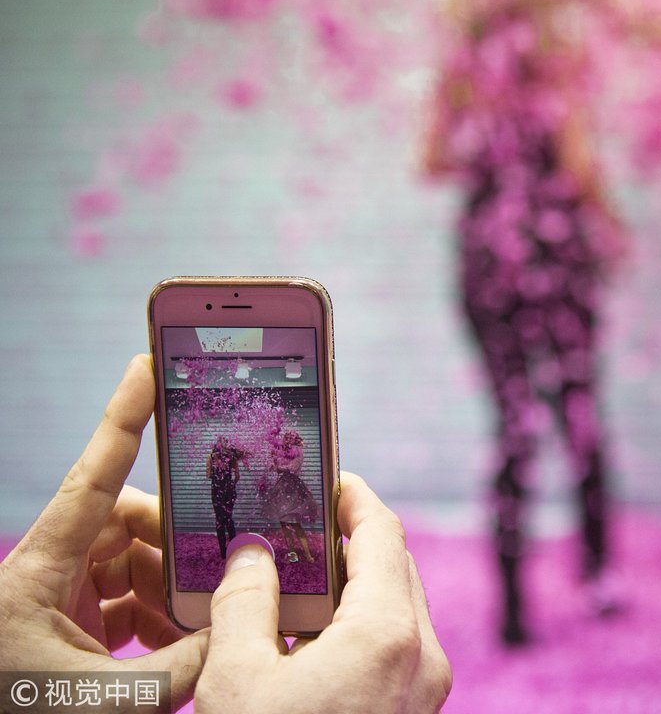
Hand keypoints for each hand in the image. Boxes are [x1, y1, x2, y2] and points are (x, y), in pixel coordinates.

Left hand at [0, 355, 206, 708]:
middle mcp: (46, 574)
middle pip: (124, 520)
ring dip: (170, 586)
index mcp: (37, 572)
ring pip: (129, 562)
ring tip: (203, 617)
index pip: (93, 478)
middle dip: (174, 539)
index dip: (123, 417)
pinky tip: (181, 641)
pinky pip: (122, 601)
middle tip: (218, 558)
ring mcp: (56, 600)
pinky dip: (156, 616)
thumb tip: (238, 636)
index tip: (148, 365)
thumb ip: (180, 667)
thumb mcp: (103, 702)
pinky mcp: (64, 628)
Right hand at [195, 472, 451, 713]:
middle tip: (297, 528)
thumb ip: (244, 603)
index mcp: (387, 634)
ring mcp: (425, 691)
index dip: (352, 498)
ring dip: (353, 589)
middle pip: (394, 569)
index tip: (323, 478)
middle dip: (348, 542)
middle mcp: (423, 658)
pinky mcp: (413, 713)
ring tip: (295, 582)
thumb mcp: (236, 680)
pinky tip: (310, 638)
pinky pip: (395, 651)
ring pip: (396, 611)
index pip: (382, 533)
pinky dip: (359, 629)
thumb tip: (251, 552)